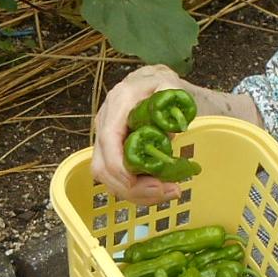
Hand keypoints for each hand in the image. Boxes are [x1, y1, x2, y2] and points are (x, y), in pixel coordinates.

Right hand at [91, 65, 197, 205]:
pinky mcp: (111, 153)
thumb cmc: (160, 84)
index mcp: (118, 104)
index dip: (119, 166)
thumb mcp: (171, 85)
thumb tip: (174, 126)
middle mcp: (105, 123)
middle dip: (132, 188)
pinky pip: (116, 179)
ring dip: (136, 194)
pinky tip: (159, 190)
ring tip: (168, 192)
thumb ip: (172, 98)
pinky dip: (137, 191)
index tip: (140, 183)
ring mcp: (105, 140)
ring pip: (107, 178)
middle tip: (165, 191)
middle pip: (103, 166)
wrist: (151, 82)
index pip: (108, 140)